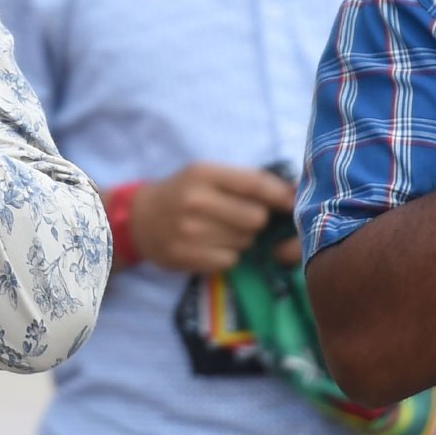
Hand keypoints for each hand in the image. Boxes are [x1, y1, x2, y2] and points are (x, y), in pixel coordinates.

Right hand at [128, 163, 298, 273]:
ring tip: (220, 230)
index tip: (291, 204)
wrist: (140, 218)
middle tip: (241, 218)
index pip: (255, 184)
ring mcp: (188, 230)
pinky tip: (210, 246)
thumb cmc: (185, 192)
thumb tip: (295, 193)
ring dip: (241, 239)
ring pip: (244, 241)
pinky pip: (229, 260)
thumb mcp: (209, 175)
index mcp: (204, 173)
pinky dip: (226, 255)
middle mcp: (195, 200)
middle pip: (256, 218)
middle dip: (257, 221)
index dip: (280, 196)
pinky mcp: (184, 256)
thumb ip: (248, 182)